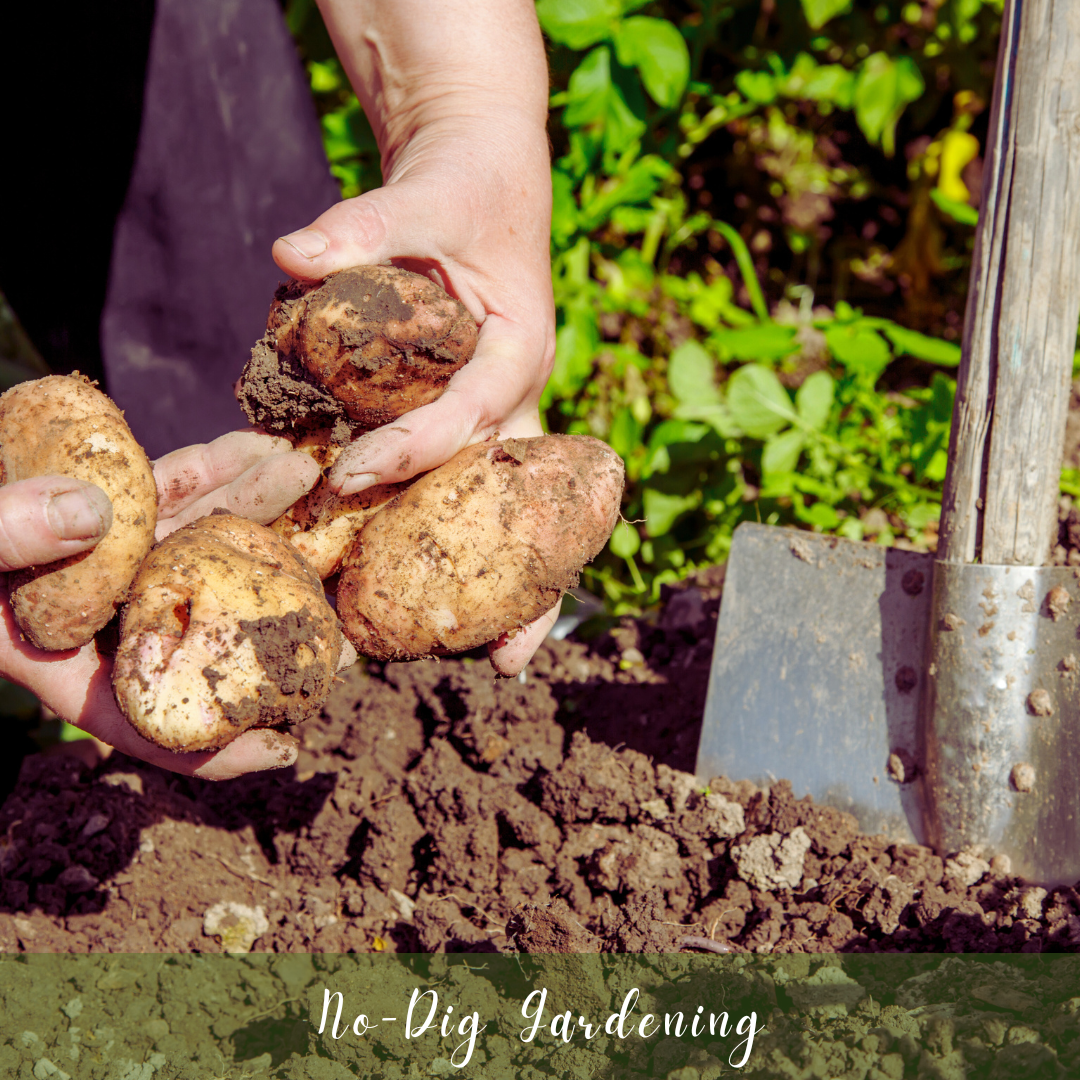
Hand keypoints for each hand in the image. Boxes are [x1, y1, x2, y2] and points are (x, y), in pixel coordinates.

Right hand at [0, 432, 325, 778]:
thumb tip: (90, 509)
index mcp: (38, 653)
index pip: (130, 716)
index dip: (204, 746)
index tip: (283, 749)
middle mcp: (75, 610)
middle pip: (187, 632)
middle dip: (265, 630)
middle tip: (344, 636)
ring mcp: (89, 554)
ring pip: (188, 550)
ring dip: (254, 525)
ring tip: (324, 510)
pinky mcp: (89, 497)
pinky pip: (160, 490)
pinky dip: (206, 471)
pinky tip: (261, 450)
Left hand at [272, 0, 558, 674]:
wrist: (485, 187)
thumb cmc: (462, 192)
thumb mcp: (425, 197)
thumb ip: (366, 227)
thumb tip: (289, 255)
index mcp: (516, 349)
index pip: (471, 413)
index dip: (414, 449)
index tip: (351, 479)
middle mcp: (513, 398)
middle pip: (518, 499)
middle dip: (521, 579)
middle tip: (507, 657)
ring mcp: (492, 420)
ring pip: (501, 512)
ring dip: (501, 584)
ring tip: (497, 662)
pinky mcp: (463, 424)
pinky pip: (461, 492)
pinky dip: (453, 543)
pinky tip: (434, 599)